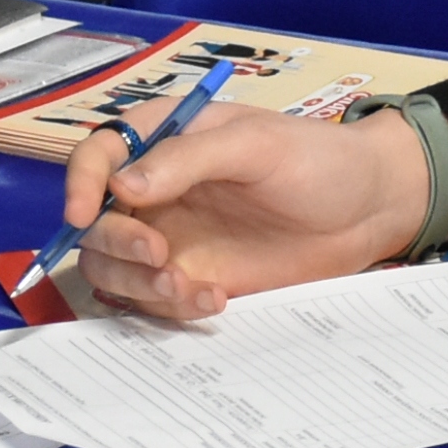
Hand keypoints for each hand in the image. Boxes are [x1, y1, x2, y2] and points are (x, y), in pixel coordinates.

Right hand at [69, 102, 447, 320]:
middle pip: (94, 222)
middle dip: (116, 244)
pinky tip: (214, 299)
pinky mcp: (193, 277)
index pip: (97, 154)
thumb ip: (188, 160)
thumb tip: (123, 185)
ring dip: (139, 284)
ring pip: (113, 268)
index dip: (79, 182)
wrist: (367, 210)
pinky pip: (153, 302)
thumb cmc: (317, 159)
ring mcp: (172, 237)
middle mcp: (156, 189)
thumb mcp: (256, 145)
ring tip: (188, 286)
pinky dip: (171, 308)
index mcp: (164, 139)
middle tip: (161, 256)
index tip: (84, 214)